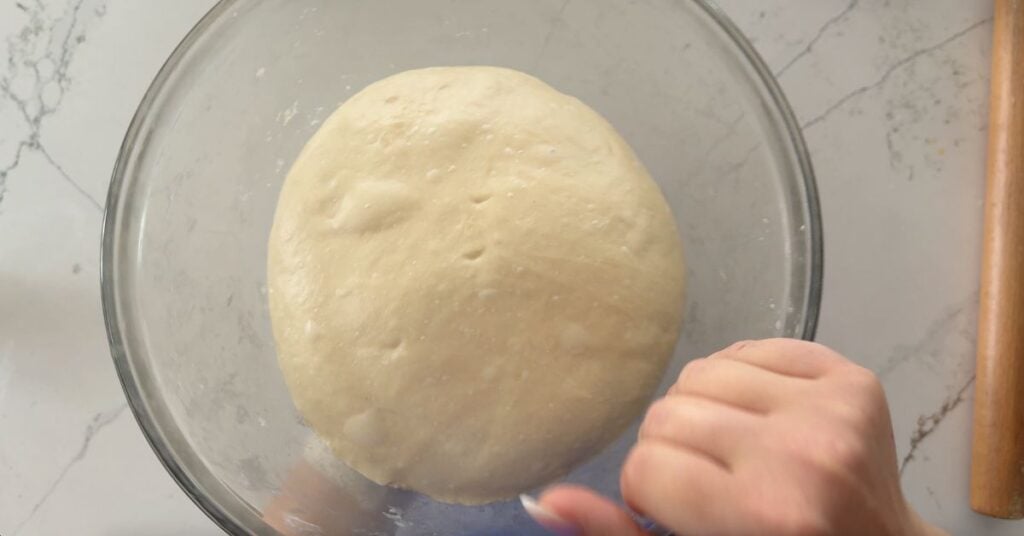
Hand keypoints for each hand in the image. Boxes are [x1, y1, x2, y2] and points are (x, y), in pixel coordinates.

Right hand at [526, 339, 947, 535]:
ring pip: (702, 372)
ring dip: (702, 411)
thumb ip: (616, 534)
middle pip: (668, 413)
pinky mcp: (853, 379)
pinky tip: (760, 420)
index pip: (646, 465)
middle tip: (707, 484)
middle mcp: (803, 454)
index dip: (648, 492)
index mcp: (762, 512)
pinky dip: (742, 381)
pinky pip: (751, 348)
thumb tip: (544, 500)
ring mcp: (834, 411)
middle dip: (671, 451)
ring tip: (732, 450)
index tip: (676, 511)